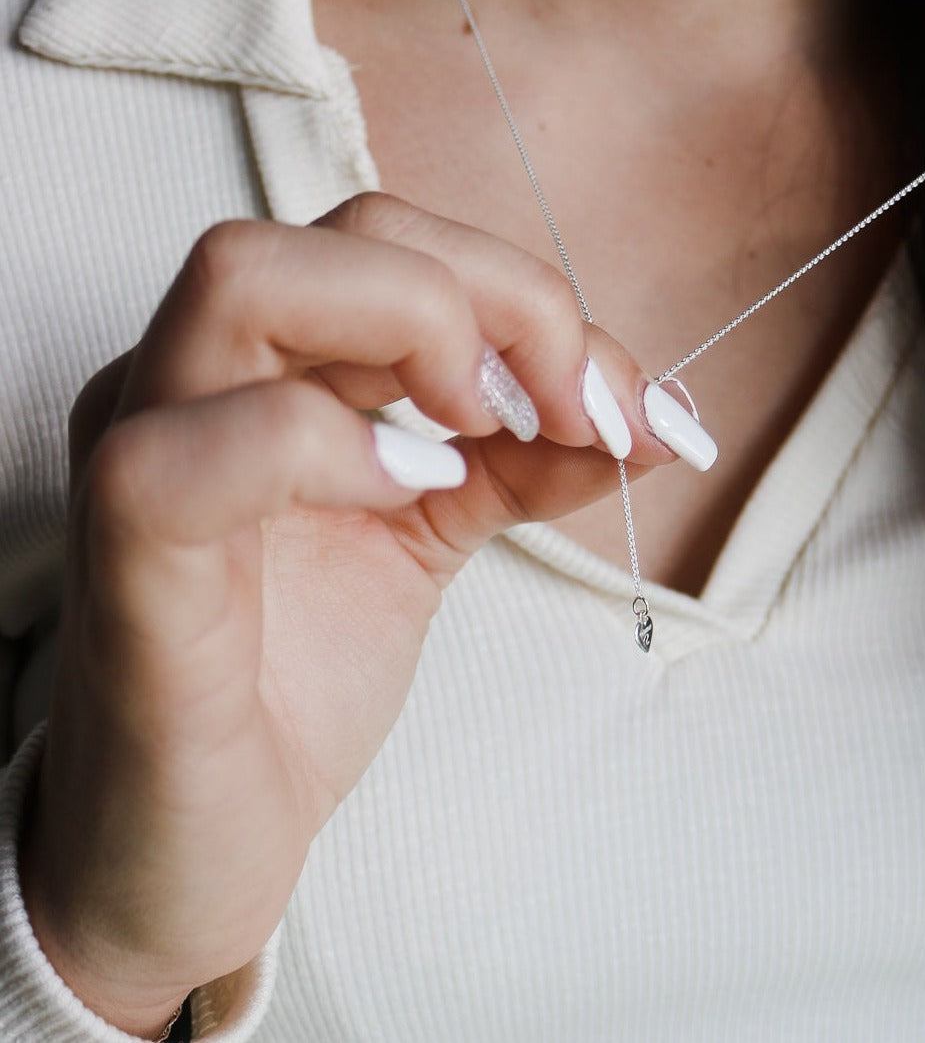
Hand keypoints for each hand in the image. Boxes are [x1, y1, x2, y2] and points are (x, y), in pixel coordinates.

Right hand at [19, 192, 672, 1035]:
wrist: (201, 838)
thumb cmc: (298, 676)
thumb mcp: (437, 533)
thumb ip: (534, 459)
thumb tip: (659, 416)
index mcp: (272, 357)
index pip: (402, 242)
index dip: (527, 295)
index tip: (622, 398)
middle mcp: (196, 375)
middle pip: (348, 230)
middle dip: (498, 297)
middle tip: (577, 407)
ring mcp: (140, 449)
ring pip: (245, 279)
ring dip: (417, 329)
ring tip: (489, 433)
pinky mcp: (121, 559)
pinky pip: (185, 452)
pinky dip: (323, 446)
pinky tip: (411, 491)